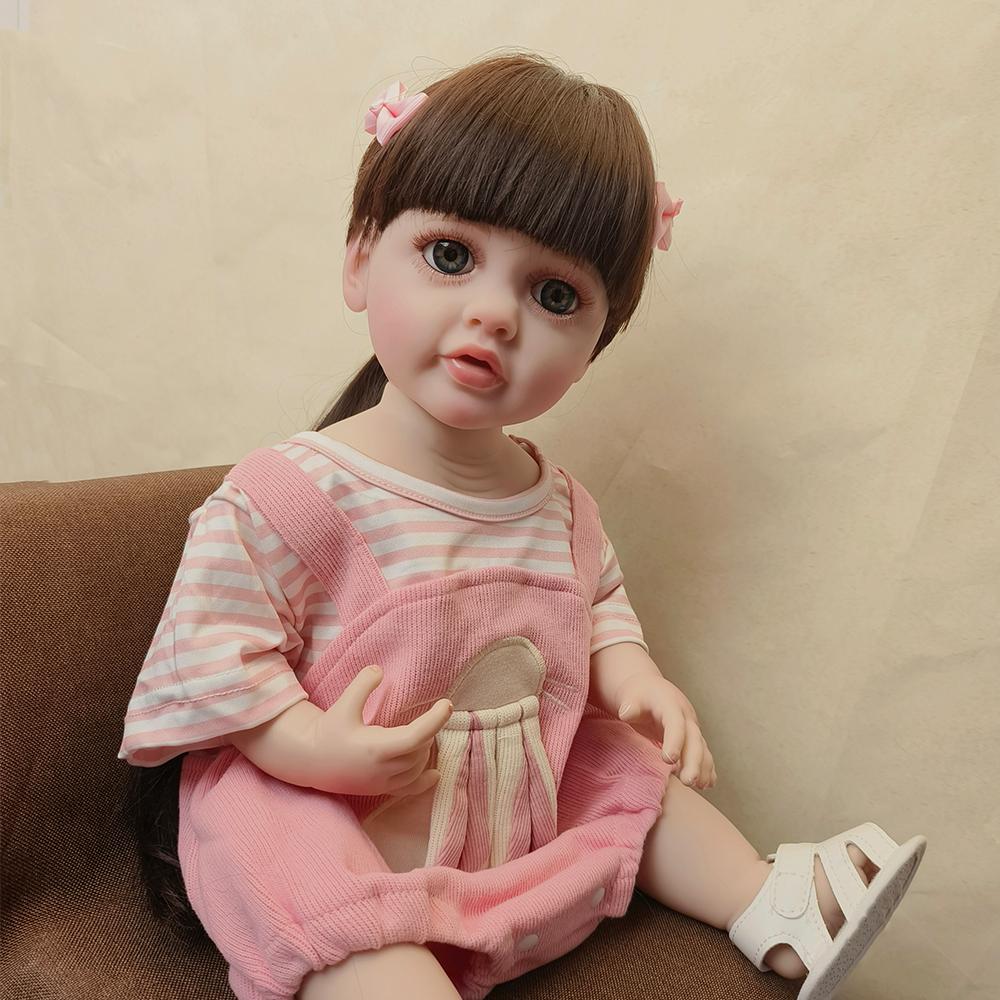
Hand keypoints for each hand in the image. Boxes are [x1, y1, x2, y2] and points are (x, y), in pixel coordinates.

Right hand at [309, 664, 453, 797]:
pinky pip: (409, 790)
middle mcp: (383, 768)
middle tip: (430, 714)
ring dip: (425, 749)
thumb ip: (361, 685)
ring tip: (423, 732)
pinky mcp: (380, 789)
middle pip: (420, 750)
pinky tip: (435, 774)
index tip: (447, 703)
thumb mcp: (342, 705)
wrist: (311, 761)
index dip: (435, 720)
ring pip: (417, 767)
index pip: (416, 735)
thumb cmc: (328, 732)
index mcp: (376, 747)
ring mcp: (382, 782)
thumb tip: (379, 670)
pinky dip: (425, 781)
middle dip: (429, 731)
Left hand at [614, 672, 716, 789]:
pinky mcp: (691, 737)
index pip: (675, 723)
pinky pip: (702, 752)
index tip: (668, 760)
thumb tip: (625, 713)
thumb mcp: (631, 696)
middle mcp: (685, 716)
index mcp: (670, 704)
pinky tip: (707, 783)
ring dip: (703, 767)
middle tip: (689, 781)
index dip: (674, 741)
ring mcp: (691, 727)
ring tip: (701, 786)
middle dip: (694, 761)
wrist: (649, 688)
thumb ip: (630, 705)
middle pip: (694, 739)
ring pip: (701, 748)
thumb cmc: (637, 694)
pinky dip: (706, 767)